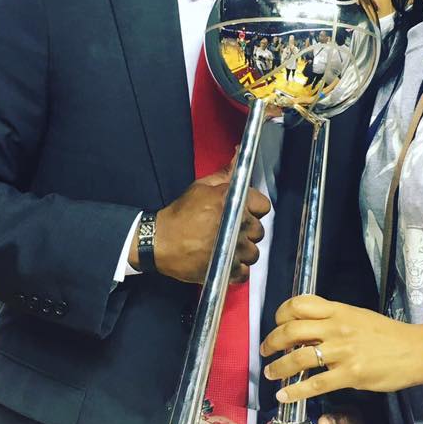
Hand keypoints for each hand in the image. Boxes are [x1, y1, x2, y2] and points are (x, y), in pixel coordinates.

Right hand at [145, 166, 270, 284]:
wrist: (159, 241)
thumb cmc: (180, 214)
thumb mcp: (201, 187)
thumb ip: (226, 172)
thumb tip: (240, 152)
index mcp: (232, 202)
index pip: (263, 205)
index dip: (254, 208)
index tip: (243, 211)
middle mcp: (236, 225)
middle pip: (259, 230)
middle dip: (247, 230)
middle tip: (231, 229)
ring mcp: (233, 249)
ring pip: (254, 252)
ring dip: (243, 251)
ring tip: (228, 246)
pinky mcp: (226, 269)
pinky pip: (244, 271)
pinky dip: (237, 268)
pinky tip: (225, 260)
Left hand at [261, 295, 422, 401]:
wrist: (417, 350)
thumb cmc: (389, 335)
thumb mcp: (359, 317)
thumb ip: (334, 320)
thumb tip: (309, 331)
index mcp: (339, 310)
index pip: (300, 304)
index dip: (281, 313)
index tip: (276, 323)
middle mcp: (337, 327)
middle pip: (292, 329)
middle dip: (272, 341)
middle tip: (265, 350)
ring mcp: (343, 351)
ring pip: (299, 357)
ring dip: (279, 367)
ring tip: (270, 373)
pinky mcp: (351, 375)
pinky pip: (316, 384)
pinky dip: (295, 391)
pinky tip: (285, 396)